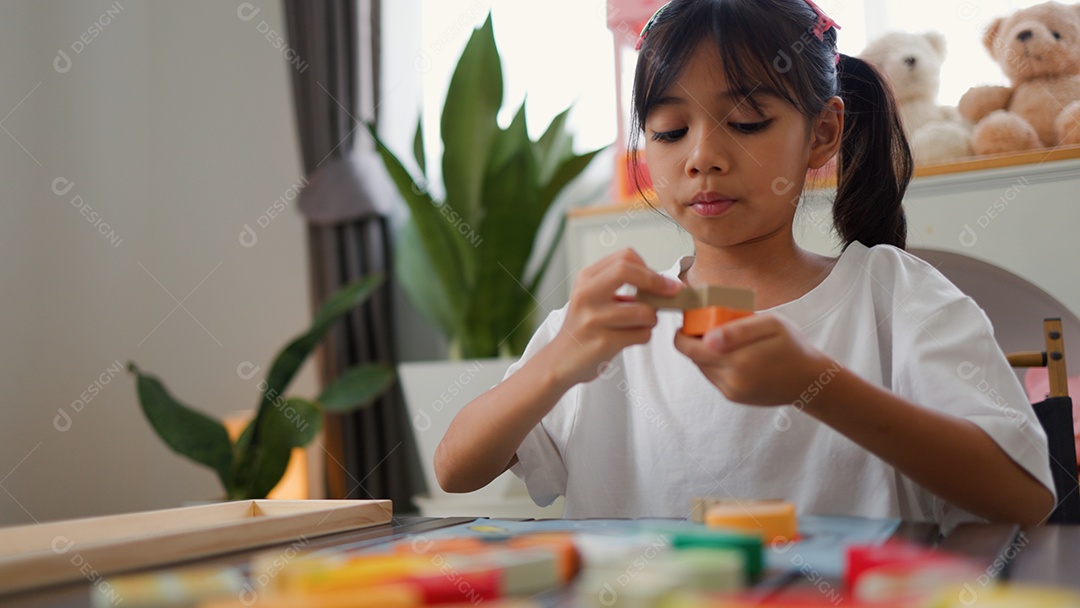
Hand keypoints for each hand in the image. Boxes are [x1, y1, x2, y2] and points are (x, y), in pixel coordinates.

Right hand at [548, 248, 681, 386]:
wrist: (560, 361)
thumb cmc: (585, 327)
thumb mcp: (593, 297)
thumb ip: (620, 284)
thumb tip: (664, 282)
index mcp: (586, 278)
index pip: (625, 257)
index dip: (649, 268)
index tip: (662, 281)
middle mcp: (586, 294)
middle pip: (627, 270)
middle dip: (658, 282)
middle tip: (672, 292)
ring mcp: (593, 318)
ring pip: (643, 310)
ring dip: (652, 319)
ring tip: (642, 324)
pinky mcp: (602, 342)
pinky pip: (641, 334)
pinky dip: (643, 336)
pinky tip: (631, 338)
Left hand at [673, 313, 839, 407]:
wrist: (809, 380)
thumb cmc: (792, 346)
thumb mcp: (772, 325)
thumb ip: (738, 329)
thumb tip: (706, 338)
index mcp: (737, 361)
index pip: (689, 349)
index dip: (682, 334)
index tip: (688, 322)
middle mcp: (730, 380)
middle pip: (694, 358)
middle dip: (694, 341)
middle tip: (708, 325)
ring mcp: (731, 391)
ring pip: (703, 367)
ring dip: (705, 353)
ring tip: (724, 340)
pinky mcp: (734, 397)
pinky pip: (714, 376)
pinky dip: (716, 363)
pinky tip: (733, 354)